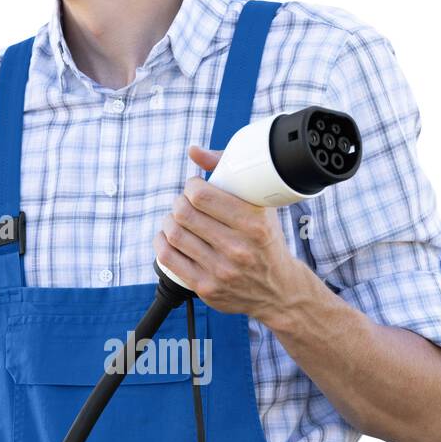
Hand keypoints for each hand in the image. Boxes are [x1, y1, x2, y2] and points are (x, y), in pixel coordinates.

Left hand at [153, 144, 302, 320]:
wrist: (278, 290)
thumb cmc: (266, 241)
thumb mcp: (260, 207)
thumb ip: (230, 174)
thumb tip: (194, 152)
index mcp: (254, 223)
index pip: (202, 196)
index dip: (192, 186)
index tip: (195, 188)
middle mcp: (237, 248)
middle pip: (184, 214)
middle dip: (179, 203)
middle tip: (185, 203)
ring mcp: (221, 271)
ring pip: (174, 234)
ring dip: (169, 221)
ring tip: (176, 219)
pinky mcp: (206, 288)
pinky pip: (168, 259)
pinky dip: (162, 242)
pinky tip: (168, 237)